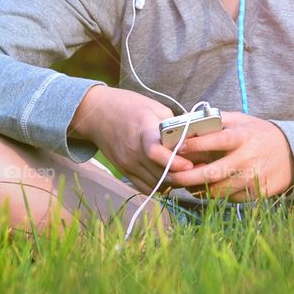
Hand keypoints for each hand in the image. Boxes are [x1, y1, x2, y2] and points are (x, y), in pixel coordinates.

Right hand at [72, 86, 194, 193]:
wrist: (97, 113)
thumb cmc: (129, 106)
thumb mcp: (154, 107)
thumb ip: (173, 124)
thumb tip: (193, 138)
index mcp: (143, 130)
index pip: (155, 152)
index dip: (174, 162)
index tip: (189, 164)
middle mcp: (133, 150)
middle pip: (159, 172)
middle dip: (180, 174)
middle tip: (196, 171)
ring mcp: (127, 163)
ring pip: (155, 184)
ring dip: (171, 182)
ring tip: (185, 175)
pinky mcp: (124, 170)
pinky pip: (144, 187)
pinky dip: (159, 187)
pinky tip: (168, 179)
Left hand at [165, 111, 293, 201]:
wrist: (291, 154)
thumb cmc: (259, 134)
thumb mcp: (242, 120)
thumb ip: (217, 120)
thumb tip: (189, 121)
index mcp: (242, 138)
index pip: (215, 141)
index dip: (195, 145)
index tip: (177, 148)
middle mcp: (246, 160)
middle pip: (211, 174)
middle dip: (186, 177)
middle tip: (169, 176)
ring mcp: (251, 180)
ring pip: (217, 191)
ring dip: (197, 189)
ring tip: (184, 184)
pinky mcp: (255, 194)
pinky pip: (228, 199)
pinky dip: (214, 195)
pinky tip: (205, 189)